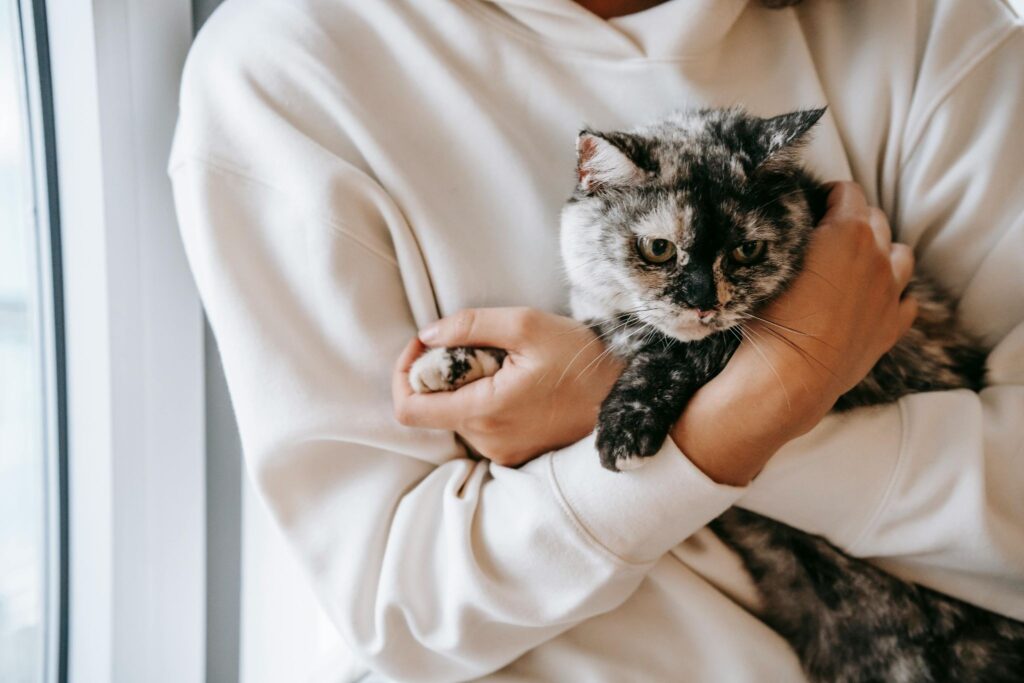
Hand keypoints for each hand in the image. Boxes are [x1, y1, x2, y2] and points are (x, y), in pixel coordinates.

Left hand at [392, 308, 622, 465]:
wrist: (629, 397)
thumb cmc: (582, 360)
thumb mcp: (527, 325)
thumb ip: (469, 326)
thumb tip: (426, 336)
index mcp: (484, 411)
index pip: (409, 409)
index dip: (405, 373)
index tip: (424, 346)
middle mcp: (488, 441)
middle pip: (434, 408)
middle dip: (444, 373)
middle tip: (480, 346)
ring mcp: (502, 453)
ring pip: (458, 416)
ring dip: (468, 386)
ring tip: (507, 364)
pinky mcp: (516, 455)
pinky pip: (481, 427)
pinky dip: (486, 401)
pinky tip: (517, 383)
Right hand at [673, 181, 917, 484]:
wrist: (788, 379)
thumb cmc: (768, 320)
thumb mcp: (764, 265)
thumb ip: (784, 236)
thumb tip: (781, 223)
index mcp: (848, 232)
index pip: (848, 192)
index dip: (827, 196)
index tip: (812, 208)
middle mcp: (877, 256)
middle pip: (876, 219)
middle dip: (854, 222)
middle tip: (825, 237)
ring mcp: (890, 293)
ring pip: (900, 255)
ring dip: (880, 254)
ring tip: (853, 267)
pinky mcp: (892, 326)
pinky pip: (905, 299)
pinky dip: (891, 294)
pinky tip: (868, 301)